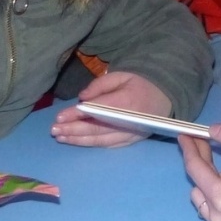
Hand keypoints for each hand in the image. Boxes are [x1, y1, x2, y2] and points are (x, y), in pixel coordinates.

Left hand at [53, 71, 173, 146]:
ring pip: (101, 140)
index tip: (60, 117)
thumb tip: (82, 99)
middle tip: (54, 130)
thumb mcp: (121, 75)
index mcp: (127, 101)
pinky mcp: (132, 141)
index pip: (97, 110)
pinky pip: (108, 145)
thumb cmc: (140, 83)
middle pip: (97, 128)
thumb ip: (100, 86)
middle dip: (73, 130)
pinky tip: (77, 142)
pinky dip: (91, 144)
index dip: (77, 115)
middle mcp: (129, 121)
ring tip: (61, 137)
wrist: (166, 96)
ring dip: (79, 140)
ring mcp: (131, 134)